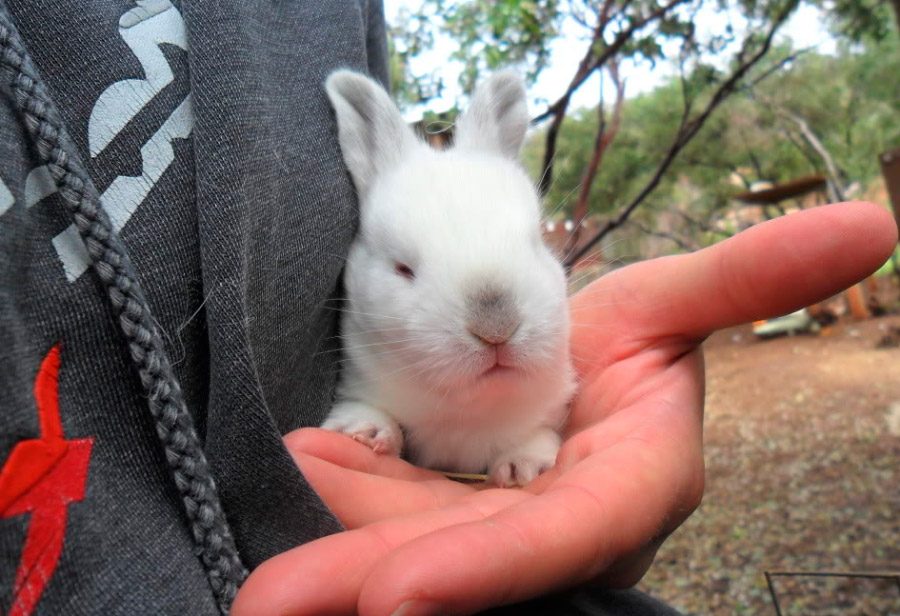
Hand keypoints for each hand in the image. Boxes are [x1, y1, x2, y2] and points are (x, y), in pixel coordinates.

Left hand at [233, 202, 896, 615]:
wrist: (567, 364)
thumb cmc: (629, 344)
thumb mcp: (673, 305)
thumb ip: (750, 277)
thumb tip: (870, 224)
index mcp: (615, 496)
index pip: (554, 544)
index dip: (486, 570)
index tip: (397, 594)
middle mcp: (544, 530)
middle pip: (458, 570)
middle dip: (367, 588)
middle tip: (268, 608)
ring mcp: (482, 529)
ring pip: (403, 557)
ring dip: (325, 570)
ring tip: (252, 593)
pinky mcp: (431, 514)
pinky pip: (373, 523)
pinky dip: (325, 517)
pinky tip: (269, 504)